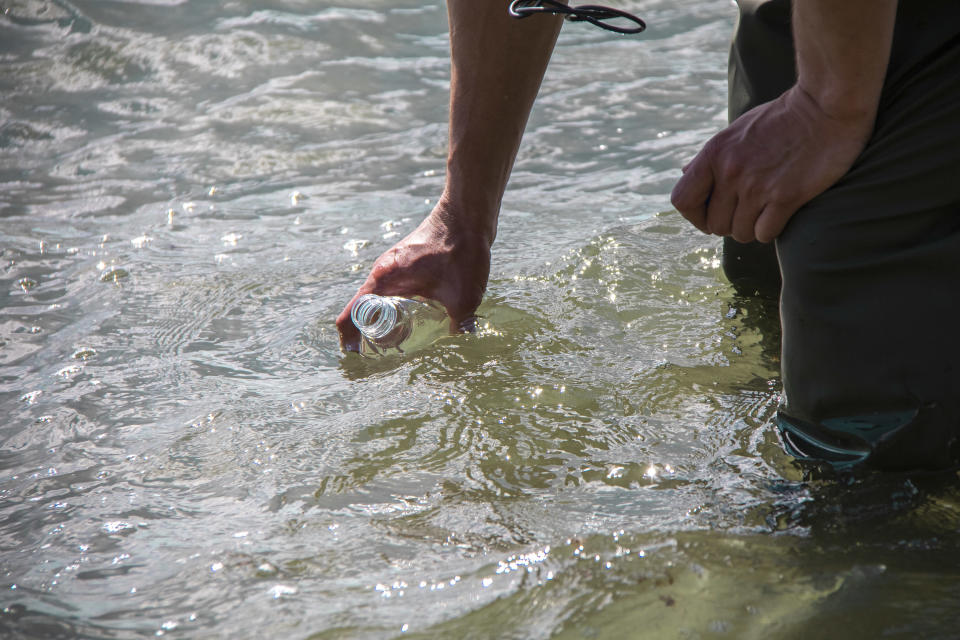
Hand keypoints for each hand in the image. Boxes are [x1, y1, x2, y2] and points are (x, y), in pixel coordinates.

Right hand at [336, 200, 491, 351]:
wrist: (469, 215)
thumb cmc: (461, 251)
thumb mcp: (463, 296)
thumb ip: (459, 323)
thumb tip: (457, 339)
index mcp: (384, 280)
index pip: (351, 313)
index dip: (348, 337)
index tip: (354, 355)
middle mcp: (383, 273)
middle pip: (363, 310)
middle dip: (367, 334)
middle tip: (382, 356)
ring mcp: (394, 267)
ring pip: (378, 299)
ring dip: (382, 320)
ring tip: (397, 342)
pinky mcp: (407, 264)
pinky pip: (392, 290)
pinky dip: (395, 307)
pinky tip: (415, 319)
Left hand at [670, 84, 875, 242]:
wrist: (826, 105)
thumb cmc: (781, 118)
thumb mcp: (736, 131)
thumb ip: (710, 157)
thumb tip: (683, 173)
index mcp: (714, 153)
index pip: (682, 200)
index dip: (693, 215)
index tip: (709, 214)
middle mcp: (731, 171)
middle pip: (714, 224)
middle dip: (729, 224)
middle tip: (746, 212)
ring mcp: (757, 186)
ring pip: (740, 233)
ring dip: (751, 228)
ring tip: (764, 211)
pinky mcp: (786, 197)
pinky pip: (764, 234)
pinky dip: (770, 230)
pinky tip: (779, 214)